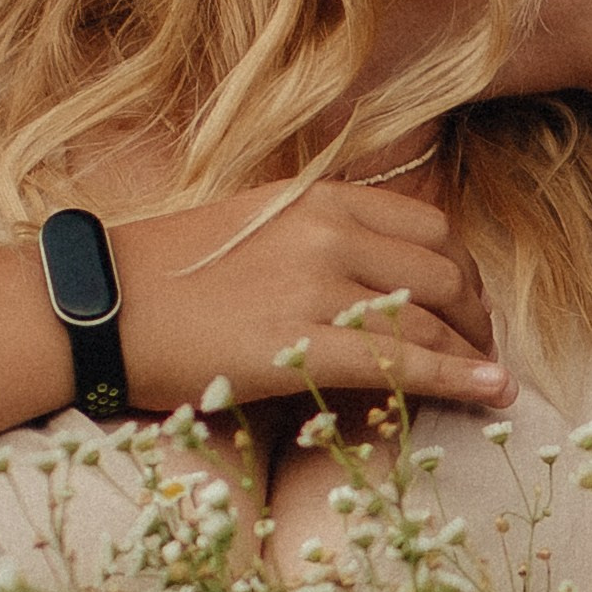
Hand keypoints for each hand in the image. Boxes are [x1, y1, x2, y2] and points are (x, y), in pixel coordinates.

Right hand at [111, 182, 514, 411]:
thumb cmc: (167, 276)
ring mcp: (315, 287)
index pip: (429, 227)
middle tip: (483, 347)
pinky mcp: (299, 344)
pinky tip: (490, 392)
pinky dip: (458, 378)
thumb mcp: (255, 227)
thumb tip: (372, 267)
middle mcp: (328, 233)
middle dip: (477, 314)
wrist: (101, 308)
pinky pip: (402, 362)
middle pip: (443, 271)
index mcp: (320, 200)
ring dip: (473, 351)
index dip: (464, 269)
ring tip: (491, 378)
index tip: (471, 302)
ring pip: (429, 318)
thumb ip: (317, 235)